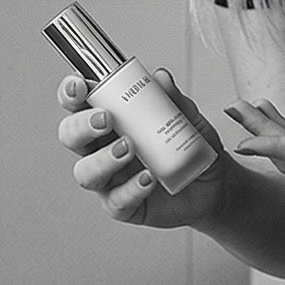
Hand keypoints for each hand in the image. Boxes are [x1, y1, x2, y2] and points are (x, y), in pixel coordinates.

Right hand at [57, 67, 228, 228]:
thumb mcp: (188, 119)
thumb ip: (174, 99)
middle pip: (71, 136)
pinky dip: (131, 189)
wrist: (213, 185)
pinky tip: (148, 179)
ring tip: (129, 149)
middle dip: (82, 126)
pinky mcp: (123, 206)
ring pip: (86, 173)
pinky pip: (117, 201)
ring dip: (103, 159)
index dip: (71, 93)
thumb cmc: (189, 149)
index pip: (79, 104)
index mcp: (111, 121)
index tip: (80, 86)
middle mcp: (103, 149)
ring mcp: (111, 180)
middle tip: (106, 119)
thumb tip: (161, 78)